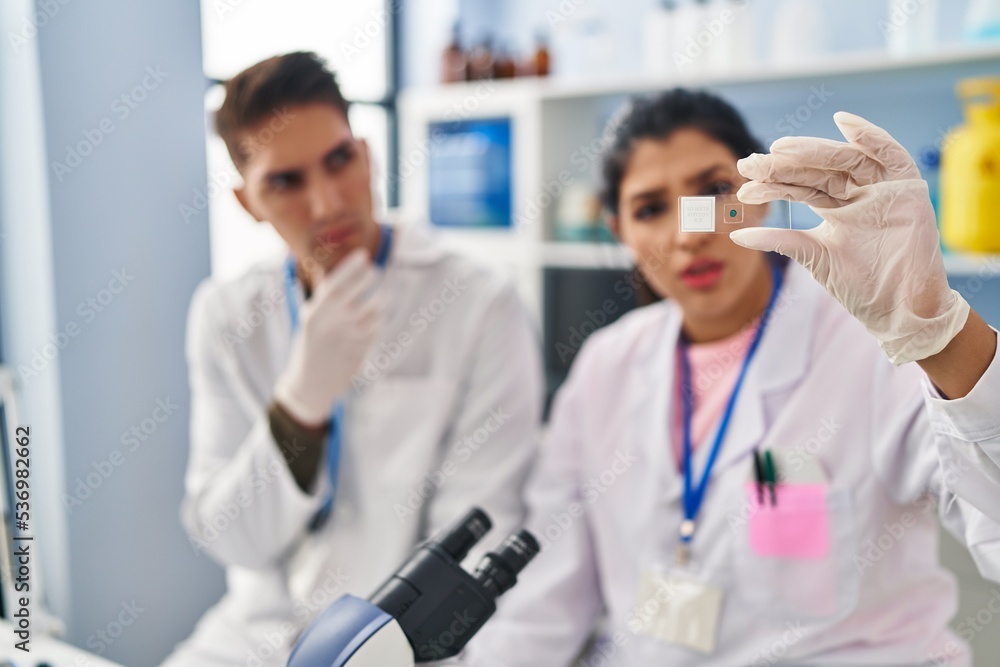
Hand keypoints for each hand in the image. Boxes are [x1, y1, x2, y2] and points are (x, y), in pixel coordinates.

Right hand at [273, 249, 380, 425]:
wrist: (311, 385)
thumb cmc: (311, 348)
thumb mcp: (309, 322)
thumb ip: (321, 299)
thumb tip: (326, 271)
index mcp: (314, 313)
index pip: (335, 284)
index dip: (350, 267)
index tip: (363, 254)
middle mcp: (330, 323)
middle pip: (355, 293)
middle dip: (367, 278)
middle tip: (375, 270)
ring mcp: (347, 337)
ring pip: (371, 310)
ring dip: (378, 300)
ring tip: (381, 294)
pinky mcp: (360, 350)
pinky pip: (376, 327)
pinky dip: (378, 319)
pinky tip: (376, 317)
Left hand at [730, 111, 969, 364]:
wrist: (900, 309)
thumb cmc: (860, 286)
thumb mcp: (814, 257)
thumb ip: (780, 240)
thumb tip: (735, 236)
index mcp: (835, 207)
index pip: (800, 187)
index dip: (773, 184)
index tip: (744, 184)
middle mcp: (857, 193)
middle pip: (817, 170)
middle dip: (784, 166)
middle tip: (751, 164)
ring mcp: (881, 188)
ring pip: (844, 159)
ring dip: (813, 150)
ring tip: (781, 149)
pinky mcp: (907, 187)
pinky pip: (890, 154)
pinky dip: (870, 136)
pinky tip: (844, 122)